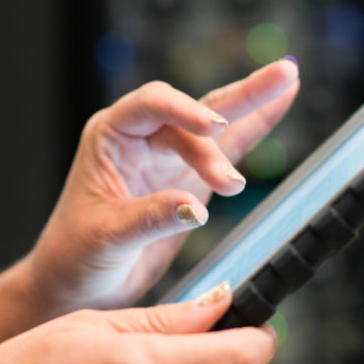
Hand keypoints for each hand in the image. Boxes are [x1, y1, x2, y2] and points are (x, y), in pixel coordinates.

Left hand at [26, 59, 298, 315]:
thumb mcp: (106, 238)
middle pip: (192, 107)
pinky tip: (280, 102)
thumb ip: (150, 218)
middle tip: (278, 81)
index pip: (150, 105)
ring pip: (214, 123)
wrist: (76, 282)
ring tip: (288, 81)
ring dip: (251, 107)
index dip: (184, 110)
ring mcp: (165, 155)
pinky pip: (226, 148)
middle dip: (235, 96)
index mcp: (110, 136)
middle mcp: (139, 137)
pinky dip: (254, 127)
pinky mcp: (187, 178)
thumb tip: (196, 208)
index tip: (215, 128)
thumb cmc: (75, 254)